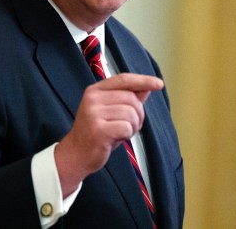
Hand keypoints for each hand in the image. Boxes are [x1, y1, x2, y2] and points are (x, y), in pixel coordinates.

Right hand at [54, 73, 162, 196]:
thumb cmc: (96, 133)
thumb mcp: (111, 112)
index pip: (123, 79)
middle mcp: (93, 98)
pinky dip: (127, 135)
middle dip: (138, 114)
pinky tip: (116, 138)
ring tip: (121, 133)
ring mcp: (94, 113)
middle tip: (129, 126)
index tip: (158, 83)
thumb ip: (127, 98)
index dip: (143, 80)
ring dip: (133, 126)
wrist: (76, 155)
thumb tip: (146, 87)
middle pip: (131, 98)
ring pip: (131, 113)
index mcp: (95, 90)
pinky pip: (127, 127)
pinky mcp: (98, 129)